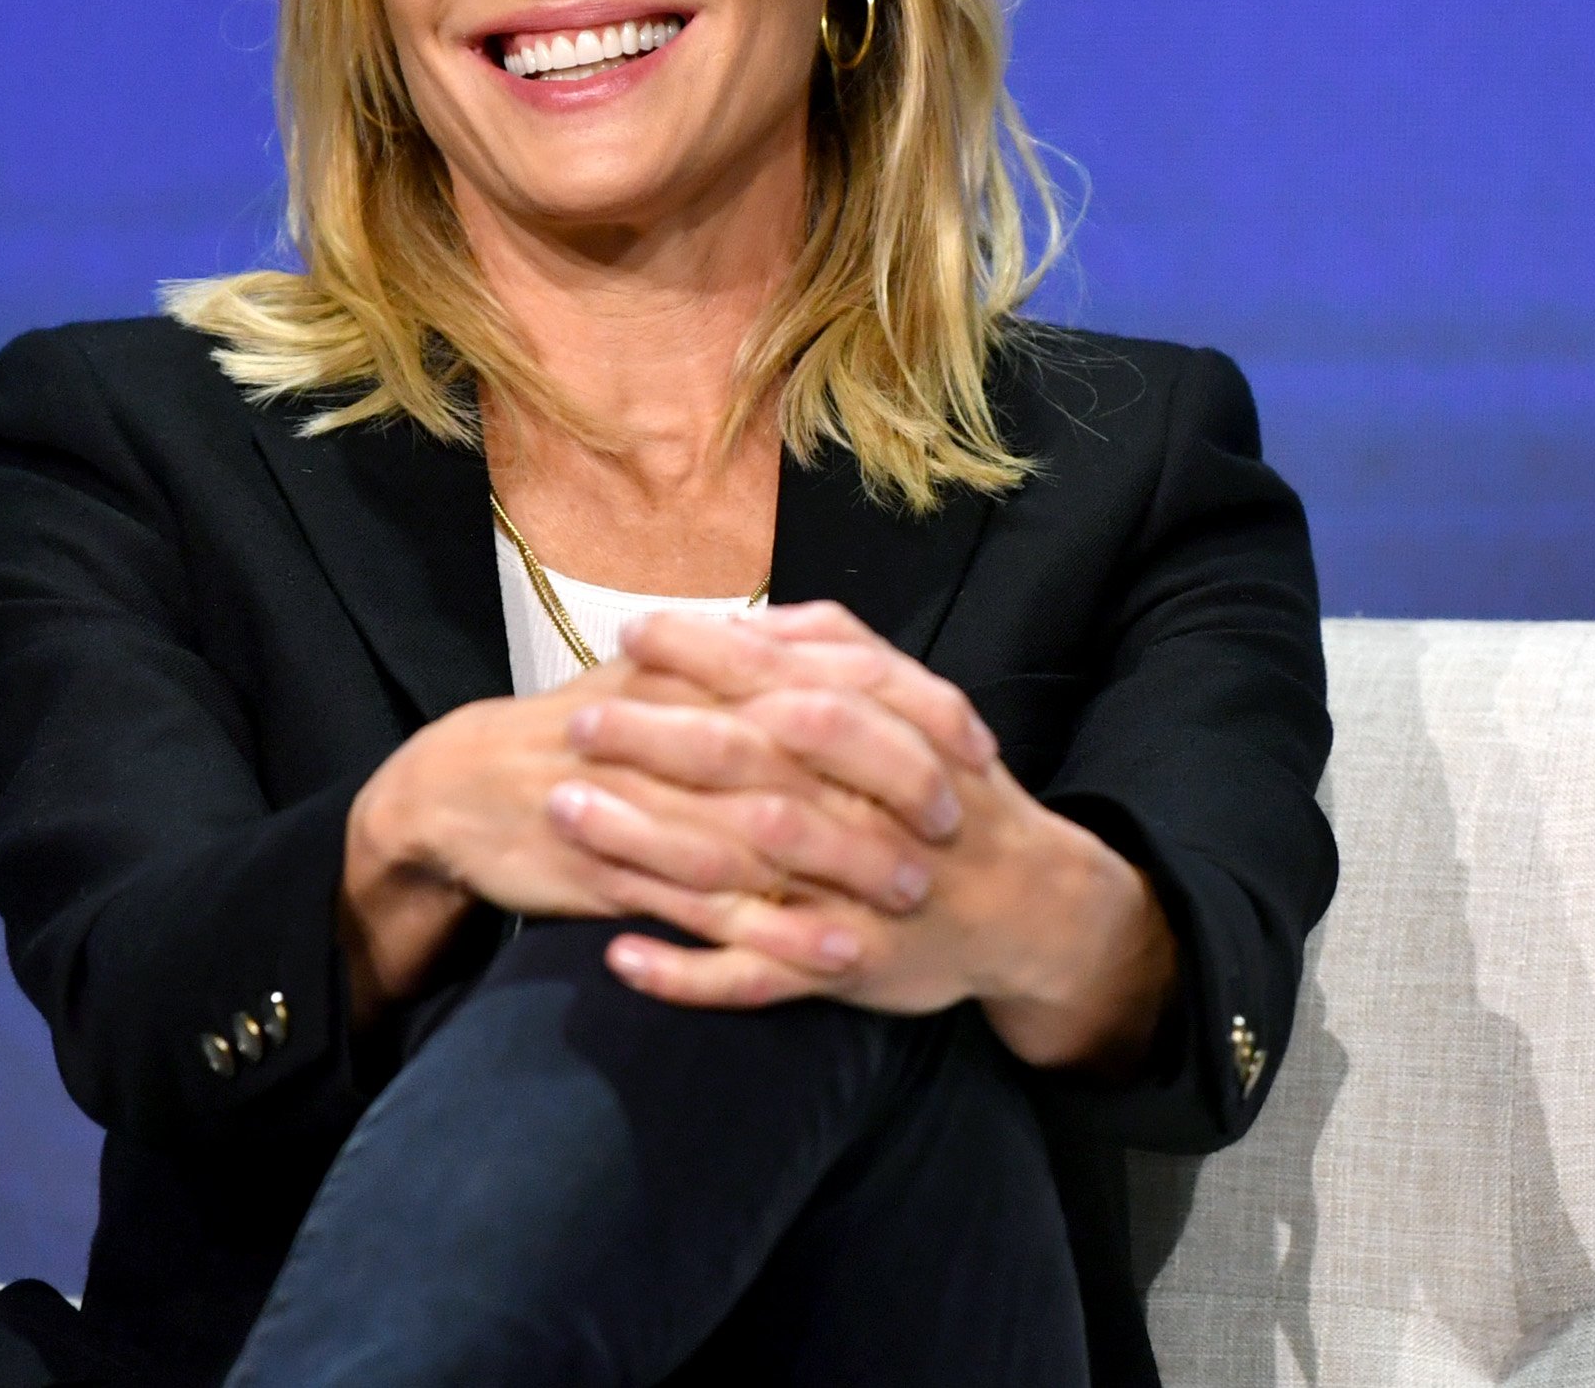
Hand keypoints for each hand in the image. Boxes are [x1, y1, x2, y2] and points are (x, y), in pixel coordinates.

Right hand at [337, 644, 955, 1014]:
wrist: (457, 786)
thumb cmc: (577, 734)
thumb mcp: (657, 679)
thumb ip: (741, 661)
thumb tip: (836, 645)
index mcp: (692, 671)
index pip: (818, 677)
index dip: (899, 709)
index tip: (970, 741)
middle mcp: (672, 727)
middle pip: (801, 750)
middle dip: (886, 786)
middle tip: (957, 823)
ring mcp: (643, 803)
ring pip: (761, 833)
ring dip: (845, 865)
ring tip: (916, 894)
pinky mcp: (615, 872)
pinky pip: (708, 909)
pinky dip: (775, 932)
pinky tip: (835, 955)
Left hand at [565, 602, 1176, 1073]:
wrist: (1027, 904)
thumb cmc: (950, 788)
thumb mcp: (917, 700)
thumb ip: (837, 649)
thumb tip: (748, 617)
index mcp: (877, 737)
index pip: (780, 681)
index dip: (704, 655)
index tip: (631, 632)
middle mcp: (858, 813)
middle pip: (747, 767)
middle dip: (656, 740)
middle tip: (576, 721)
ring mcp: (845, 897)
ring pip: (737, 868)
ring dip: (646, 843)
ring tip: (566, 813)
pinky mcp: (837, 969)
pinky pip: (752, 977)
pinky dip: (686, 972)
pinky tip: (618, 956)